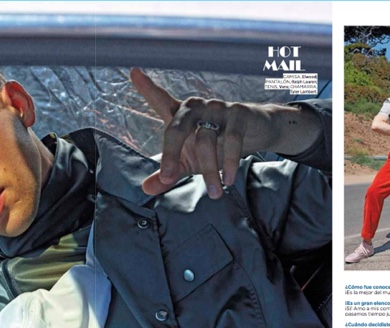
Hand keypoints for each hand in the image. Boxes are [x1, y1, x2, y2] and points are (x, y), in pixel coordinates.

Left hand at [129, 68, 315, 198]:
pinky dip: (229, 162)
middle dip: (170, 155)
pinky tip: (228, 179)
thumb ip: (169, 174)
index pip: (160, 99)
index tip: (133, 71)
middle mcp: (196, 107)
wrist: (257, 135)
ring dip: (210, 170)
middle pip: (176, 128)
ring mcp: (217, 107)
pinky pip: (231, 139)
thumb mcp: (189, 162)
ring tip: (214, 193)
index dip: (147, 87)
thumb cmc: (217, 145)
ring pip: (206, 140)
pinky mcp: (238, 113)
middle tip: (167, 178)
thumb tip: (145, 188)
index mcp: (180, 114)